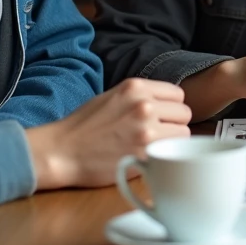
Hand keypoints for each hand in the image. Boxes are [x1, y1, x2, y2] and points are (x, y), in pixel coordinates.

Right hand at [25, 78, 191, 190]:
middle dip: (174, 124)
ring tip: (152, 146)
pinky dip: (164, 155)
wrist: (60, 151)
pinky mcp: (145, 154)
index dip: (171, 107)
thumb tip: (167, 103)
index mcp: (136, 87)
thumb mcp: (113, 96)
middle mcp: (144, 104)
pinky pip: (172, 151)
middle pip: (184, 113)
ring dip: (172, 140)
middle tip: (158, 133)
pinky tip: (148, 157)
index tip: (163, 117)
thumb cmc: (84, 126)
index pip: (178, 94)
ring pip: (184, 133)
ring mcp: (146, 129)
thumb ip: (141, 96)